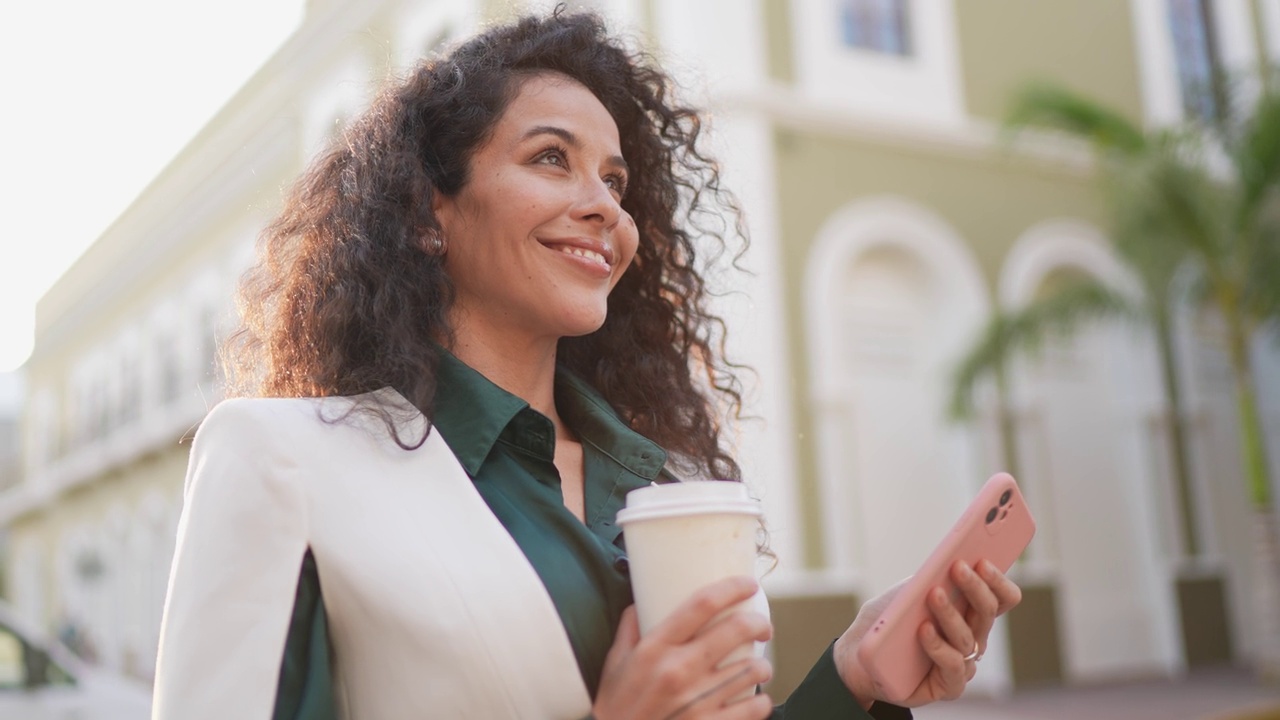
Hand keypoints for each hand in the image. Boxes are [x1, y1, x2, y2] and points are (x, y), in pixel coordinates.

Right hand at [592, 576, 774, 719]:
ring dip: (762, 665)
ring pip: (753, 669)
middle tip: (762, 627)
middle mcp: (679, 670)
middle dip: (759, 624)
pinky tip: (756, 698)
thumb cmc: (616, 706)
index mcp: (655, 648)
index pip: (702, 604)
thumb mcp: (615, 662)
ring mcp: (697, 701)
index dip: (732, 588)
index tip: (748, 584)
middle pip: (736, 630)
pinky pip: (754, 707)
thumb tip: (642, 600)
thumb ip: (631, 628)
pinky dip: (761, 701)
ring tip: (758, 666)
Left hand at [833, 560, 1022, 707]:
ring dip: (950, 613)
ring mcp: (962, 662)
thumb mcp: (908, 592)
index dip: (997, 580)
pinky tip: (923, 629)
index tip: (983, 561)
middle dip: (975, 587)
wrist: (857, 654)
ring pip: (968, 636)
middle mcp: (971, 637)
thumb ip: (930, 578)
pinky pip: (953, 665)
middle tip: (958, 567)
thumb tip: (950, 561)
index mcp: (968, 612)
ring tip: (933, 594)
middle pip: (988, 611)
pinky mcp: (948, 685)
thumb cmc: (887, 620)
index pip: (1000, 598)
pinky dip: (938, 645)